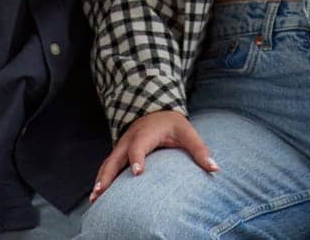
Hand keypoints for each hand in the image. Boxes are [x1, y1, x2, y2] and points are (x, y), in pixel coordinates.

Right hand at [90, 110, 218, 202]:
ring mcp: (121, 147)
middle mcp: (129, 140)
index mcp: (146, 133)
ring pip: (107, 164)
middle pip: (115, 158)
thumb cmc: (172, 124)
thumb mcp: (188, 132)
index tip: (138, 173)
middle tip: (101, 192)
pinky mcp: (119, 154)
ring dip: (100, 180)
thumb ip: (199, 150)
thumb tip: (215, 168)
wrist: (155, 110)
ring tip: (94, 199)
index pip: (139, 147)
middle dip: (107, 175)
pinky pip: (107, 167)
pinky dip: (101, 180)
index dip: (138, 159)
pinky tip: (97, 197)